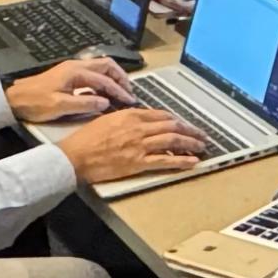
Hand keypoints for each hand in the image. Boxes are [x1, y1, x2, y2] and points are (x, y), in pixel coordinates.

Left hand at [10, 57, 137, 120]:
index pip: (105, 79)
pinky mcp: (68, 76)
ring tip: (120, 93)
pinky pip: (92, 75)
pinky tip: (103, 95)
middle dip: (120, 77)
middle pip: (106, 65)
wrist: (13, 99)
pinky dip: (102, 82)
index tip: (130, 100)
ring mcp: (71, 70)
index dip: (119, 90)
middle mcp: (76, 66)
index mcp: (75, 72)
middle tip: (129, 92)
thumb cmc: (34, 102)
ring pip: (100, 68)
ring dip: (112, 79)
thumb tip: (105, 102)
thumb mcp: (60, 106)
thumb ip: (85, 103)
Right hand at [56, 106, 204, 183]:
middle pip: (172, 126)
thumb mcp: (107, 119)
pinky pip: (165, 161)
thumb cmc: (86, 139)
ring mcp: (140, 145)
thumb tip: (140, 119)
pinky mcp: (138, 162)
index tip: (183, 123)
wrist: (76, 156)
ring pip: (173, 141)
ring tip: (202, 145)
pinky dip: (182, 160)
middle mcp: (138, 128)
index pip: (161, 115)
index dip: (176, 119)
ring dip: (191, 143)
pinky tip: (193, 161)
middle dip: (189, 130)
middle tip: (201, 133)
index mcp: (131, 115)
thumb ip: (127, 118)